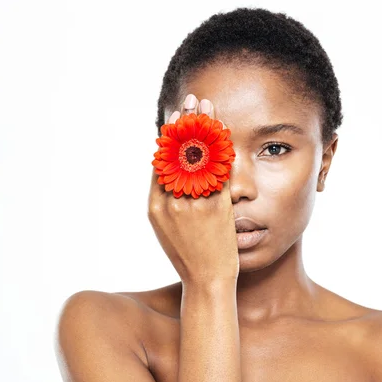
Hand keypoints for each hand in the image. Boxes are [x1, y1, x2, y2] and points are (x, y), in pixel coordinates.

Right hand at [148, 94, 238, 284]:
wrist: (207, 282)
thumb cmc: (189, 257)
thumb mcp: (167, 229)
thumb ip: (166, 201)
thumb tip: (170, 172)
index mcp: (155, 206)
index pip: (161, 160)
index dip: (169, 133)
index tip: (175, 113)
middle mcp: (170, 202)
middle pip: (178, 152)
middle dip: (186, 122)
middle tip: (193, 99)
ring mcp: (193, 205)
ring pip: (198, 157)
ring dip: (204, 128)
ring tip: (209, 106)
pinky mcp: (216, 209)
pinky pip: (218, 172)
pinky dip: (222, 150)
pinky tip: (226, 132)